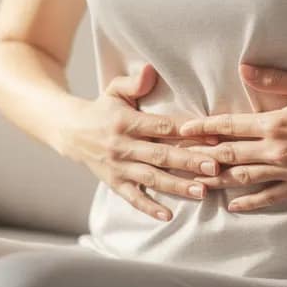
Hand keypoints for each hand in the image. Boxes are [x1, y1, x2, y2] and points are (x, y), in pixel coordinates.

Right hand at [58, 63, 222, 221]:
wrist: (70, 132)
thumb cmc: (102, 109)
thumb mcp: (115, 90)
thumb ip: (134, 82)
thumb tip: (150, 70)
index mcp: (126, 121)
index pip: (162, 127)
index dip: (187, 131)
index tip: (212, 136)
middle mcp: (123, 146)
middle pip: (161, 155)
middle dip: (189, 162)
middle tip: (215, 167)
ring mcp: (118, 167)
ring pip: (151, 178)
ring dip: (177, 186)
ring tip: (202, 192)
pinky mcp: (114, 183)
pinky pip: (132, 198)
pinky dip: (149, 208)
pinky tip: (168, 215)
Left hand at [177, 63, 286, 212]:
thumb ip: (275, 78)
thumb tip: (245, 68)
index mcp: (275, 123)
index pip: (229, 126)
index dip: (203, 128)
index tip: (183, 130)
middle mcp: (276, 150)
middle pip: (229, 154)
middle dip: (201, 155)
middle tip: (177, 158)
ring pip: (243, 178)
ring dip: (217, 179)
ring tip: (195, 181)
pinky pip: (269, 197)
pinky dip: (249, 202)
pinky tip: (233, 204)